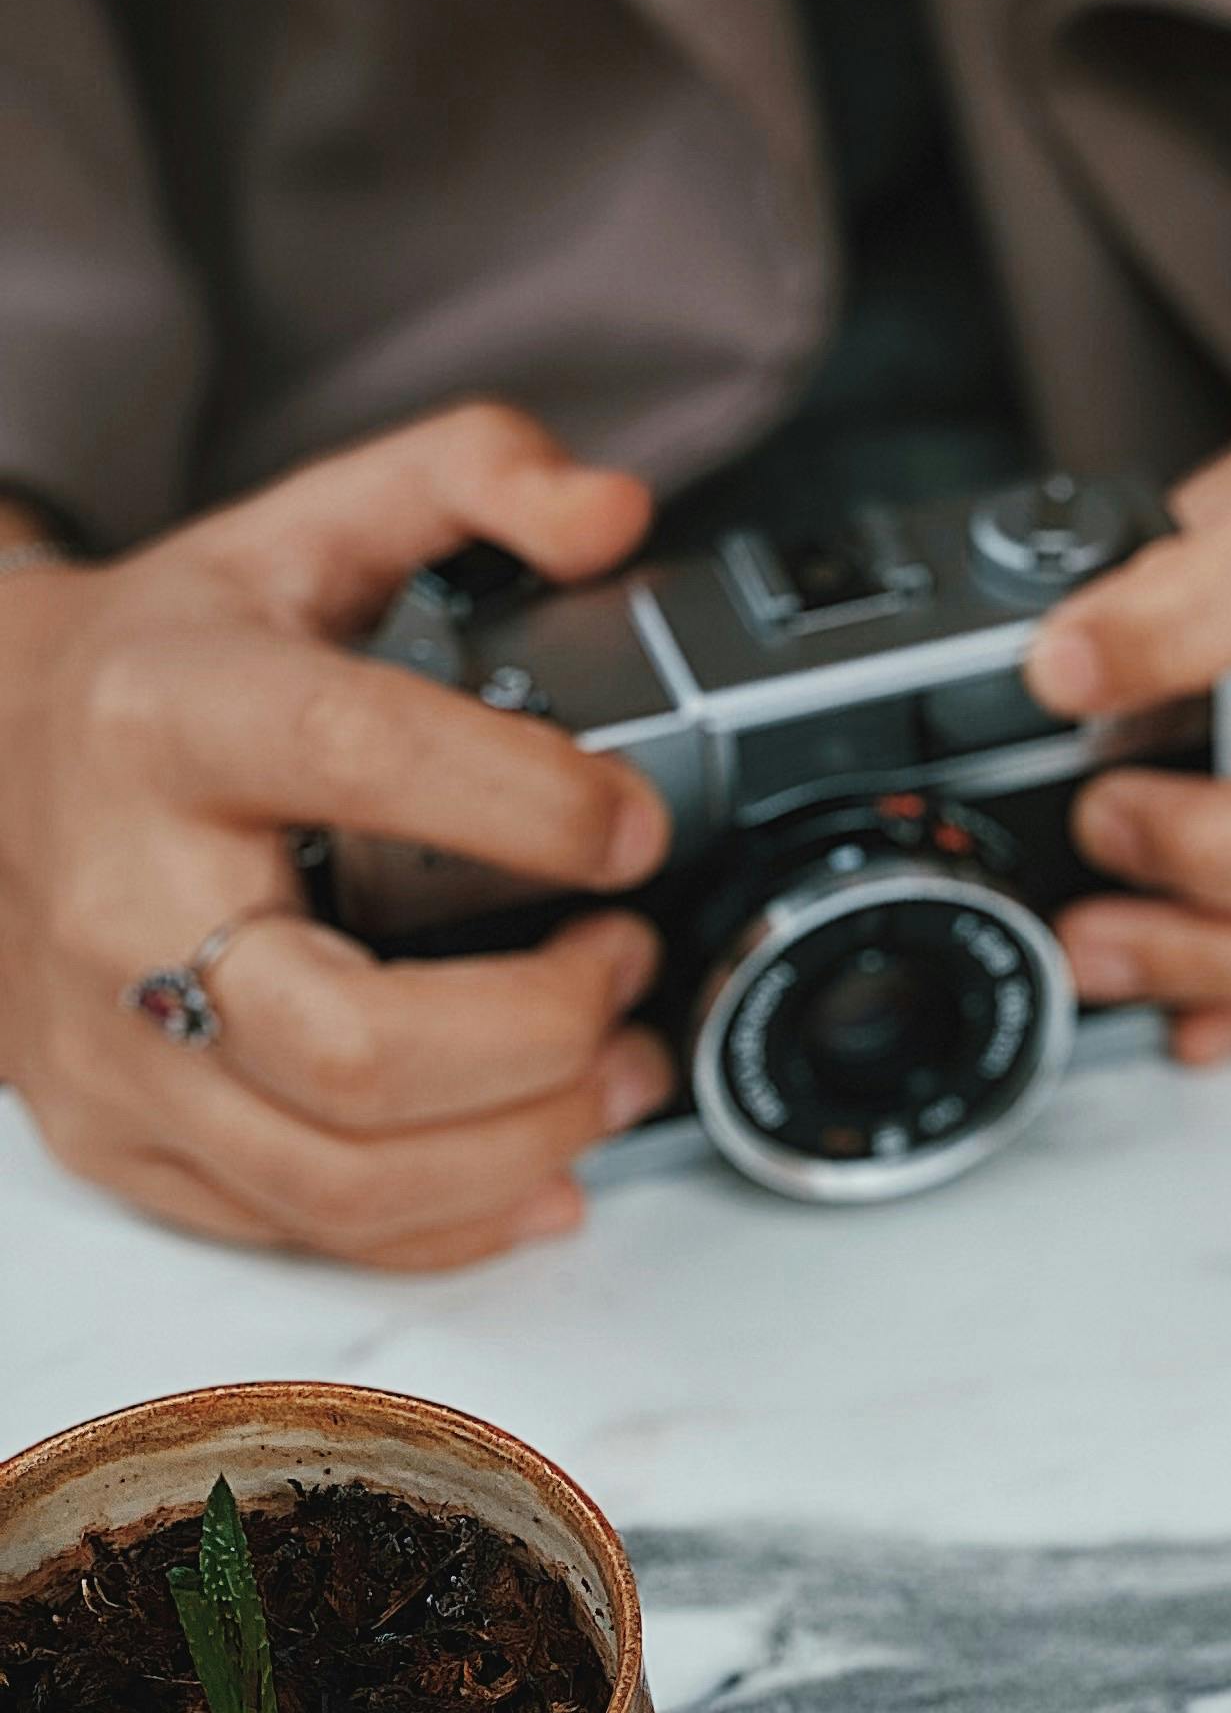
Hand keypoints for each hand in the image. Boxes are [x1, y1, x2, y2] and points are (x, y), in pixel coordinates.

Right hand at [0, 406, 675, 1268]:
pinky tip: (542, 1162)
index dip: (529, 803)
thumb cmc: (155, 669)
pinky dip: (459, 1221)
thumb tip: (607, 508)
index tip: (632, 824)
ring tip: (618, 1069)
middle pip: (361, 1047)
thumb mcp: (296, 533)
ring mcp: (116, 1047)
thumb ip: (466, 479)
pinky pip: (314, 1232)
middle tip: (622, 964)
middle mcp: (121, 901)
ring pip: (349, 1176)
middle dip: (545, 1033)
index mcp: (163, 721)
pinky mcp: (131, 1143)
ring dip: (533, 1142)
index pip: (357, 760)